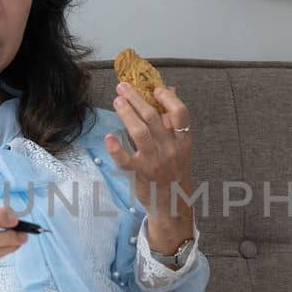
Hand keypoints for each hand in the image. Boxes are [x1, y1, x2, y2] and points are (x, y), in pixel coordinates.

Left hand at [105, 81, 194, 240]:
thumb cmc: (174, 172)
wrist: (173, 205)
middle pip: (154, 117)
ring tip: (117, 102)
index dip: (167, 98)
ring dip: (126, 114)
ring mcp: (156, 161)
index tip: (154, 88)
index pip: (180, 113)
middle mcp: (171, 149)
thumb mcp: (180, 147)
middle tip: (123, 87)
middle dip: (136, 99)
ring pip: (140, 132)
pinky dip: (116, 148)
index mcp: (183, 141)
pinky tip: (108, 138)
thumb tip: (170, 90)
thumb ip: (174, 121)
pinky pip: (126, 159)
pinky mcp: (141, 174)